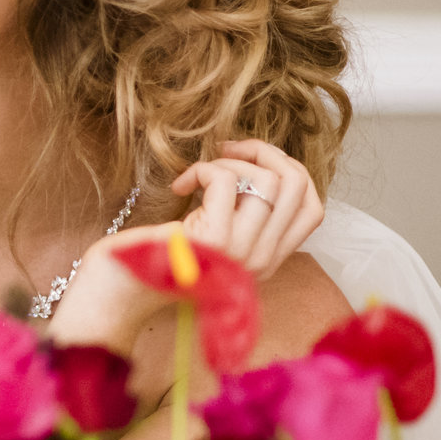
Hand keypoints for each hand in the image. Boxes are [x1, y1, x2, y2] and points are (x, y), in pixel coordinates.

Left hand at [171, 139, 322, 277]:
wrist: (128, 287)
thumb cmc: (167, 255)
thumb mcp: (220, 236)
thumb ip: (247, 215)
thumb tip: (259, 163)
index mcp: (269, 257)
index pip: (312, 208)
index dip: (290, 171)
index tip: (254, 161)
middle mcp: (263, 258)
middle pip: (296, 185)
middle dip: (264, 153)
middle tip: (228, 151)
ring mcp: (242, 251)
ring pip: (267, 179)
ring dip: (230, 162)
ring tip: (200, 174)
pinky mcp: (215, 239)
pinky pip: (224, 180)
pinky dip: (202, 169)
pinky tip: (181, 186)